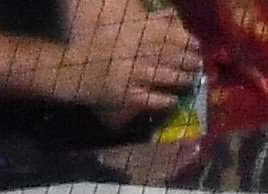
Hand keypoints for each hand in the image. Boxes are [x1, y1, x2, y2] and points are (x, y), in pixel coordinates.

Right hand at [52, 0, 201, 115]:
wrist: (69, 71)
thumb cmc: (94, 53)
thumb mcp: (115, 36)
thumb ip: (140, 30)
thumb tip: (170, 20)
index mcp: (126, 36)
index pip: (161, 36)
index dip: (182, 40)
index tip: (197, 44)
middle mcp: (129, 53)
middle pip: (166, 55)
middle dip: (186, 60)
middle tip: (199, 63)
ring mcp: (128, 75)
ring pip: (162, 76)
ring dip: (180, 79)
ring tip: (191, 80)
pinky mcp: (125, 95)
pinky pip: (151, 98)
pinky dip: (165, 99)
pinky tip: (174, 100)